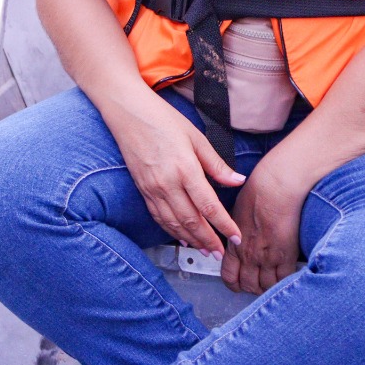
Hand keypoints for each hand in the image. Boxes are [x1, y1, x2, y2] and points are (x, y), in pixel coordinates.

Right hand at [104, 89, 244, 256]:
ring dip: (191, 240)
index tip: (236, 237)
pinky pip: (158, 217)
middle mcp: (167, 183)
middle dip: (208, 240)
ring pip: (174, 223)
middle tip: (221, 253)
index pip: (209, 205)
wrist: (127, 112)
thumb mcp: (195, 136)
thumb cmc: (162, 118)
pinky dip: (171, 230)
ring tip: (205, 250)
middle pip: (191, 220)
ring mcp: (152, 188)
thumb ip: (216, 164)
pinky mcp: (142, 189)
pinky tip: (182, 237)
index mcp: (185, 168)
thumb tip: (237, 180)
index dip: (224, 225)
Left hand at [220, 148, 311, 293]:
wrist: (275, 187)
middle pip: (248, 285)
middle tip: (258, 284)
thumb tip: (239, 237)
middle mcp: (248, 255)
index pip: (229, 275)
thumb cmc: (257, 192)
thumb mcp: (237, 212)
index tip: (238, 284)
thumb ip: (237, 231)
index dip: (234, 284)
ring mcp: (267, 257)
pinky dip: (285, 282)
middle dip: (252, 288)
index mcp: (234, 244)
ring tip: (273, 282)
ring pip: (266, 287)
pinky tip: (287, 277)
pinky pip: (284, 279)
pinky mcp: (286, 255)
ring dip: (268, 288)